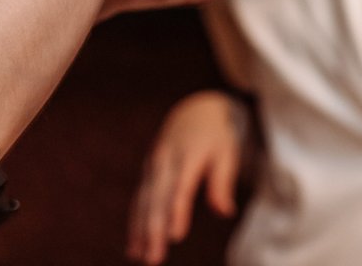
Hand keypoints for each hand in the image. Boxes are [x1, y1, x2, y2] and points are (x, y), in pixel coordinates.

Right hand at [128, 91, 249, 264]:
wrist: (195, 110)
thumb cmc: (217, 135)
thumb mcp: (227, 152)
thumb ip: (223, 182)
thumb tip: (225, 212)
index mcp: (187, 154)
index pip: (181, 187)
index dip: (177, 211)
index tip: (175, 236)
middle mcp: (165, 160)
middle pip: (157, 199)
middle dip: (153, 229)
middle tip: (153, 259)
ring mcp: (153, 166)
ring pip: (144, 201)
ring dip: (139, 230)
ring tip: (139, 257)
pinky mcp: (148, 173)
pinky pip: (139, 200)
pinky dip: (135, 223)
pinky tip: (133, 246)